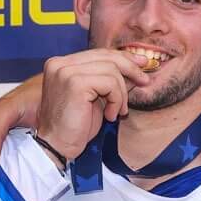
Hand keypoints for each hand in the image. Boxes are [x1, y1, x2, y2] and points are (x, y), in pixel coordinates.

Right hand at [33, 48, 148, 160]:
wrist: (56, 147)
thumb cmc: (74, 128)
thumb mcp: (96, 99)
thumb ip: (110, 82)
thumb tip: (136, 69)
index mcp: (61, 64)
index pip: (98, 54)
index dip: (122, 58)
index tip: (141, 64)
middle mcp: (60, 64)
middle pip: (106, 56)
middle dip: (130, 68)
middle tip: (144, 80)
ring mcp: (66, 72)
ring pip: (111, 70)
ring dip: (121, 94)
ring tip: (117, 112)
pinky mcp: (75, 83)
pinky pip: (110, 83)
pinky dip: (116, 100)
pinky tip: (110, 115)